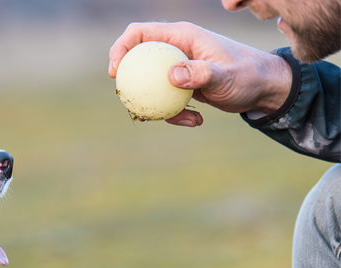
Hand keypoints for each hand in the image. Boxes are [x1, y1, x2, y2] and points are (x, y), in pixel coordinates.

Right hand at [109, 22, 292, 126]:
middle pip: (137, 60)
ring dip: (154, 105)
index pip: (140, 33)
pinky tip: (195, 121)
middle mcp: (176, 49)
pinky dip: (173, 114)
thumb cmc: (249, 75)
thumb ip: (201, 74)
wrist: (265, 88)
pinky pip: (164, 100)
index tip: (116, 72)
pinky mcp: (182, 85)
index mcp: (182, 36)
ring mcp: (177, 68)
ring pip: (148, 84)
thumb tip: (172, 76)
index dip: (121, 48)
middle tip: (131, 102)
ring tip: (181, 118)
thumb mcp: (226, 76)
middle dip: (130, 83)